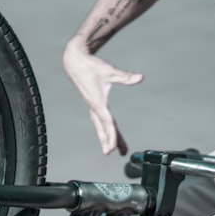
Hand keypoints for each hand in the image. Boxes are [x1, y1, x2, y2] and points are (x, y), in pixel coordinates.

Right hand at [63, 37, 143, 155]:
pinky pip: (99, 120)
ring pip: (101, 126)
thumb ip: (125, 76)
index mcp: (97, 102)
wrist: (74, 62)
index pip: (107, 123)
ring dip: (107, 137)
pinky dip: (104, 128)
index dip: (111, 136)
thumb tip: (140, 78)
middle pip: (104, 128)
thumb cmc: (91, 66)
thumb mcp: (109, 71)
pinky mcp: (92, 103)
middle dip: (110, 141)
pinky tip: (108, 131)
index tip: (113, 148)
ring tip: (115, 149)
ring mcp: (92, 106)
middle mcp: (94, 107)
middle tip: (118, 153)